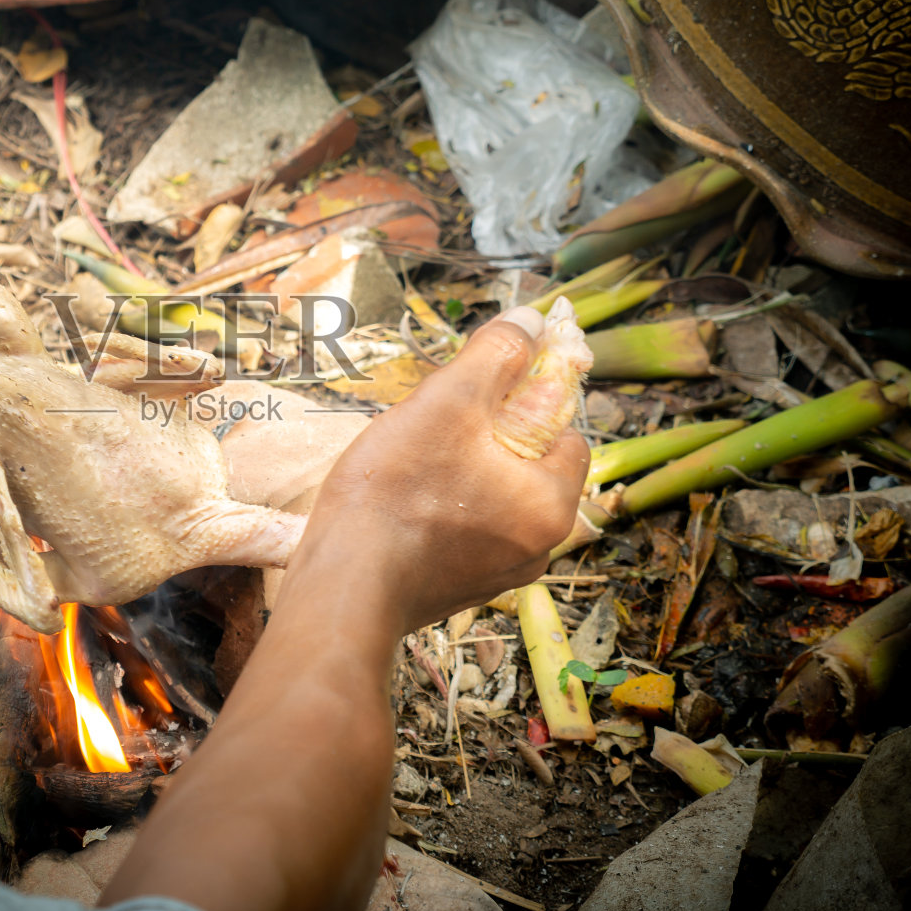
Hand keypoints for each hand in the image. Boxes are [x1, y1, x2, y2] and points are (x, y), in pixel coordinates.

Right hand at [297, 306, 589, 632]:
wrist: (343, 586)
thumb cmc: (394, 493)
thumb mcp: (447, 402)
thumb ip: (496, 355)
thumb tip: (530, 320)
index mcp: (551, 505)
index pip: (568, 434)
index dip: (528, 401)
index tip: (482, 390)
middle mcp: (539, 549)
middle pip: (527, 466)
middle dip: (488, 437)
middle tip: (437, 424)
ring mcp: (498, 575)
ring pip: (493, 498)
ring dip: (463, 471)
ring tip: (411, 461)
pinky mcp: (459, 590)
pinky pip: (466, 531)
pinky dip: (443, 509)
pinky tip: (401, 499)